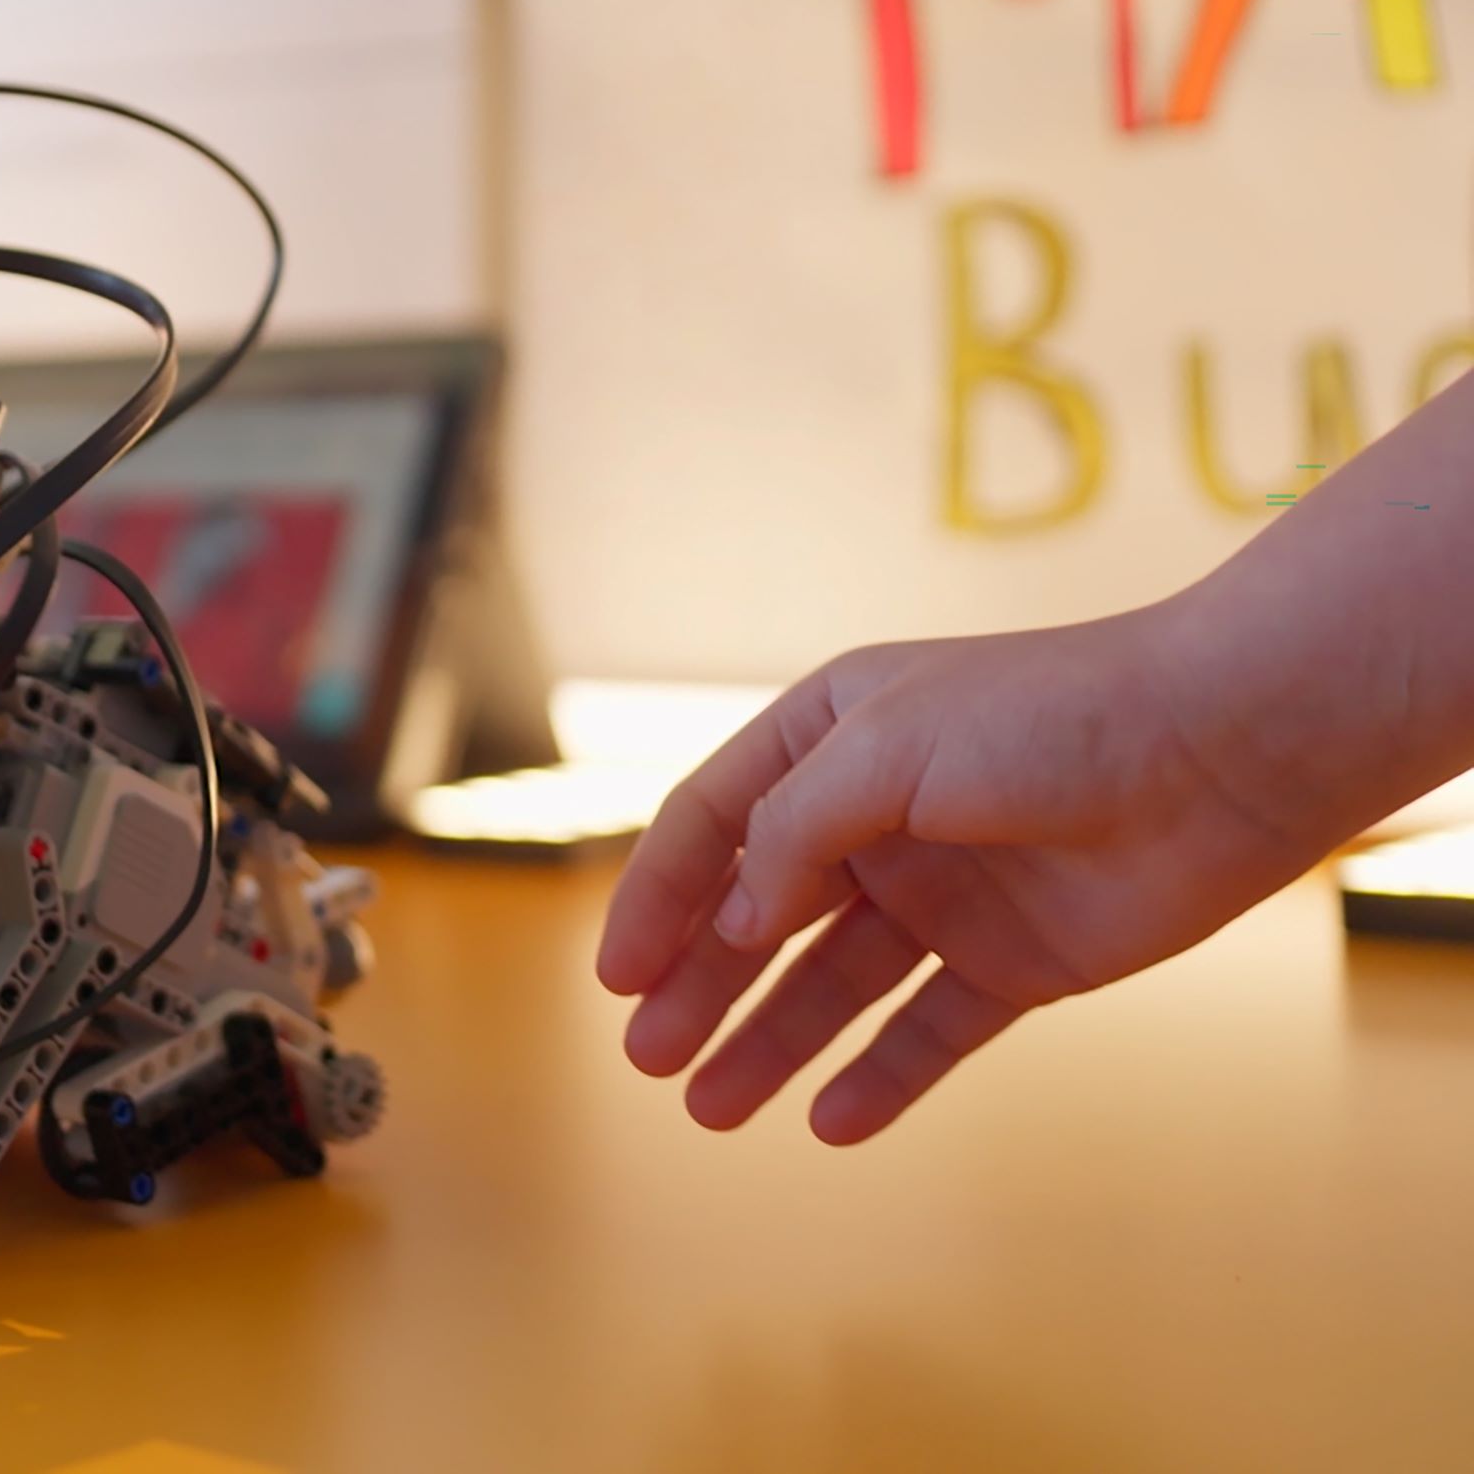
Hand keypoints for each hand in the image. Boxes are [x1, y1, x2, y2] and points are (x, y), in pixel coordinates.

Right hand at [596, 603, 1351, 1142]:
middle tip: (648, 1059)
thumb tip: (732, 924)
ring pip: (831, 984)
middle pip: (758, 916)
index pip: (711, 826)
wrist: (1222, 750)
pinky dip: (879, 1076)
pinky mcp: (1016, 961)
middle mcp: (875, 819)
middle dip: (697, 988)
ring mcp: (945, 894)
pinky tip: (827, 1122)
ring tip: (708, 1109)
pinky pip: (928, 1030)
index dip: (656, 899)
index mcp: (829, 740)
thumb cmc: (1047, 718)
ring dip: (768, 1042)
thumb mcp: (882, 750)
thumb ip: (791, 834)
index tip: (617, 979)